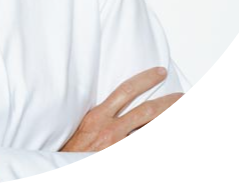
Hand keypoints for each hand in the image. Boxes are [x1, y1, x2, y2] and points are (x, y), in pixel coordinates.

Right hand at [59, 66, 183, 151]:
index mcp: (98, 116)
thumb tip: (112, 108)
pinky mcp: (115, 153)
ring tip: (175, 107)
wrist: (58, 167)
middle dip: (166, 102)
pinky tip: (155, 127)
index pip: (125, 91)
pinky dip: (149, 131)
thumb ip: (97, 117)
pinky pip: (138, 140)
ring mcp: (116, 145)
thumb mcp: (79, 127)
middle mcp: (110, 129)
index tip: (159, 72)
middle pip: (145, 111)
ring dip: (163, 117)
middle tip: (180, 95)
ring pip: (146, 127)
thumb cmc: (69, 150)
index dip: (145, 80)